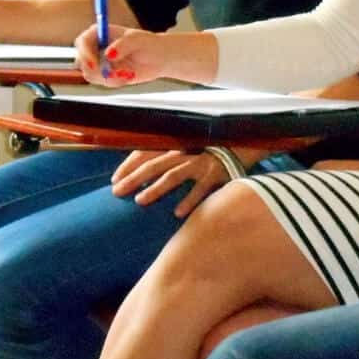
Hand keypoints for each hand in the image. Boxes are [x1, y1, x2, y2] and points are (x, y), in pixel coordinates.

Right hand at [74, 26, 214, 86]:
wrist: (159, 58)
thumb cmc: (148, 43)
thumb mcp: (138, 40)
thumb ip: (122, 45)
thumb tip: (109, 54)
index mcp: (99, 33)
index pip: (82, 42)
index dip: (84, 53)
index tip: (94, 64)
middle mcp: (95, 47)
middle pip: (80, 60)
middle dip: (92, 70)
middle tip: (110, 74)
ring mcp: (99, 62)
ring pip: (91, 74)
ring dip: (109, 77)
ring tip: (128, 73)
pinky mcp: (105, 74)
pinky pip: (103, 82)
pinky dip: (116, 81)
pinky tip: (129, 75)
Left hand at [111, 147, 261, 216]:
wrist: (245, 146)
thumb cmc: (211, 153)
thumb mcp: (188, 151)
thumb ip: (168, 159)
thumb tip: (142, 173)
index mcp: (176, 146)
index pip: (146, 152)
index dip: (128, 166)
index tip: (114, 180)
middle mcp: (186, 152)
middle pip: (154, 164)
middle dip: (133, 178)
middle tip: (117, 192)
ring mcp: (201, 163)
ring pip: (173, 175)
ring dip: (155, 188)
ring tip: (140, 200)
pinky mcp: (217, 175)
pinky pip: (201, 189)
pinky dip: (189, 200)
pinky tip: (177, 213)